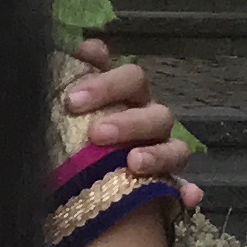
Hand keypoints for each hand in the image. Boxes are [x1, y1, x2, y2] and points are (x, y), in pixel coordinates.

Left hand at [62, 37, 202, 213]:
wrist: (71, 197)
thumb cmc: (64, 151)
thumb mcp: (57, 121)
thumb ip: (64, 82)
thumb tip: (78, 49)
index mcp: (119, 99)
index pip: (124, 77)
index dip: (104, 80)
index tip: (73, 97)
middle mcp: (143, 118)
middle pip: (150, 106)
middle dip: (125, 117)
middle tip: (95, 133)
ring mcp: (159, 150)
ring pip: (172, 142)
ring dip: (155, 152)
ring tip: (133, 163)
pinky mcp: (167, 184)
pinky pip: (183, 185)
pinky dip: (188, 190)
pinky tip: (189, 198)